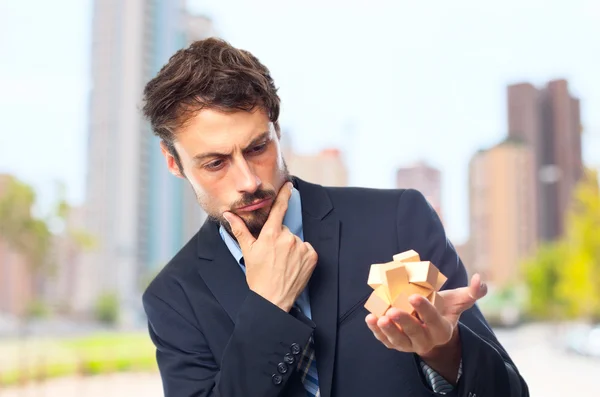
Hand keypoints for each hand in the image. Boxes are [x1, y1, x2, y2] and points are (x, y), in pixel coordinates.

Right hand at [223, 182, 317, 311]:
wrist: (273, 299)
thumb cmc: (258, 277)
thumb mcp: (247, 251)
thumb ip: (240, 230)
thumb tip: (229, 215)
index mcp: (271, 234)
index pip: (279, 209)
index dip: (284, 195)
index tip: (289, 184)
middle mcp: (288, 238)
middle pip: (285, 230)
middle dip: (280, 238)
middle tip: (273, 256)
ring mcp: (301, 247)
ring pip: (296, 240)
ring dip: (291, 248)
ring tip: (283, 263)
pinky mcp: (312, 256)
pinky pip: (307, 249)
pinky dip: (302, 255)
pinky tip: (293, 266)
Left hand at [365, 273, 487, 356]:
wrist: (430, 325)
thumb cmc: (444, 309)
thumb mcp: (458, 301)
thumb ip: (472, 292)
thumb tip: (480, 279)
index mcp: (442, 330)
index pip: (434, 321)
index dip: (425, 310)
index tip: (414, 296)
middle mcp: (426, 341)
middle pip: (415, 334)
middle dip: (404, 323)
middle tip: (393, 311)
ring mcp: (410, 344)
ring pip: (399, 342)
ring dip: (388, 331)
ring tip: (378, 319)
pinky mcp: (396, 344)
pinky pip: (386, 341)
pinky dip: (377, 332)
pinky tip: (370, 319)